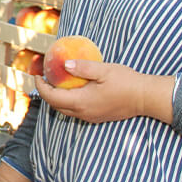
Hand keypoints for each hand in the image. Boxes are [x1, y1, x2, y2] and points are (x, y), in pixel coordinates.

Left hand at [35, 60, 174, 123]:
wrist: (145, 98)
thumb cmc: (126, 82)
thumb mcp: (103, 70)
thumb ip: (83, 68)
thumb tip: (65, 64)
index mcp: (81, 101)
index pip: (52, 97)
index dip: (41, 86)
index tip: (36, 75)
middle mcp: (83, 113)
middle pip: (56, 105)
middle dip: (46, 92)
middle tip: (44, 77)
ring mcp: (90, 117)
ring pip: (66, 110)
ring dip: (57, 98)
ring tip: (56, 83)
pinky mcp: (97, 117)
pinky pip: (76, 111)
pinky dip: (68, 101)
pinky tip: (73, 90)